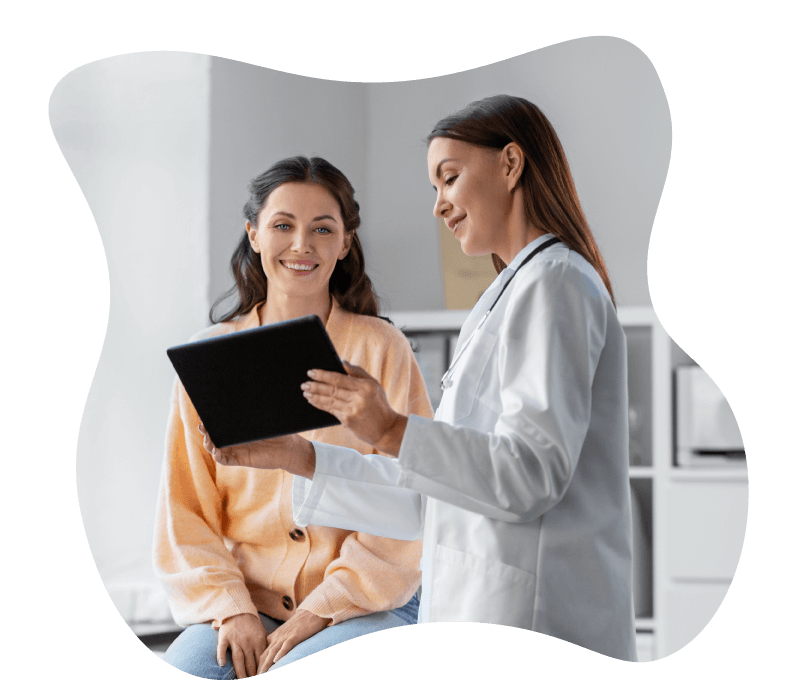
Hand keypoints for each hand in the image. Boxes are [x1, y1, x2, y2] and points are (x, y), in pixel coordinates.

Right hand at [199, 423, 315, 478]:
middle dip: (205, 431)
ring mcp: (237, 451)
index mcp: (239, 430)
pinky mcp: (242, 460)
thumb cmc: (278, 432)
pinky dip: (217, 456)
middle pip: (214, 436)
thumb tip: (247, 393)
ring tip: (207, 437)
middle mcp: (235, 441)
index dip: (210, 420)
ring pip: (216, 449)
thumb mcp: (265, 419)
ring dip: (208, 444)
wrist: (289, 448)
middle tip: (202, 425)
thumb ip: (255, 412)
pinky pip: (225, 460)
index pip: (221, 425)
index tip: (203, 414)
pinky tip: (215, 450)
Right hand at [217, 613, 266, 678]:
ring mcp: (236, 640)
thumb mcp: (262, 634)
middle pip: (250, 662)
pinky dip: (221, 655)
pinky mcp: (225, 637)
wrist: (239, 611)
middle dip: (251, 676)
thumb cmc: (251, 626)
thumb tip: (270, 661)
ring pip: (238, 658)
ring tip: (242, 681)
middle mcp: (247, 642)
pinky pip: (222, 647)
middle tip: (251, 683)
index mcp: (258, 641)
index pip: (261, 660)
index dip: (261, 671)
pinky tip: (222, 664)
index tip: (261, 678)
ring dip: (240, 671)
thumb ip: (265, 647)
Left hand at [258, 609, 329, 673]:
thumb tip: (274, 657)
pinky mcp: (295, 636)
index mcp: (274, 637)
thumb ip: (280, 644)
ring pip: (273, 652)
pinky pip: (286, 645)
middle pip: (265, 655)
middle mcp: (277, 637)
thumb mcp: (286, 634)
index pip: (262, 653)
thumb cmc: (300, 625)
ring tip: (261, 674)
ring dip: (266, 664)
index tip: (254, 676)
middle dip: (259, 668)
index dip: (257, 666)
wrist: (311, 612)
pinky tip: (276, 660)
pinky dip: (281, 653)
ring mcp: (285, 636)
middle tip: (255, 678)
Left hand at [301, 360, 407, 456]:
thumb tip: (341, 362)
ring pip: (329, 400)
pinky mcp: (347, 420)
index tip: (311, 372)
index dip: (323, 375)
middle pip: (331, 389)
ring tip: (305, 392)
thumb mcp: (374, 384)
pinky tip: (313, 401)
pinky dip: (320, 405)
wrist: (386, 428)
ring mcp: (352, 410)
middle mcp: (358, 398)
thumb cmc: (379, 404)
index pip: (339, 378)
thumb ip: (357, 372)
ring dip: (314, 396)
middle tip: (304, 383)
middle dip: (315, 386)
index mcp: (365, 386)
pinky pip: (330, 410)